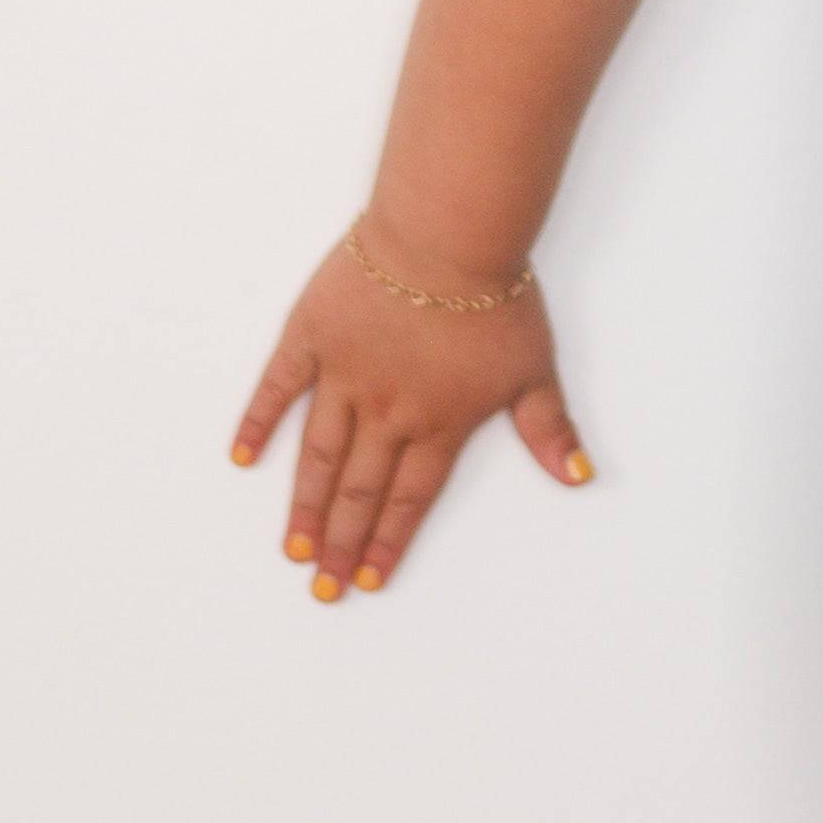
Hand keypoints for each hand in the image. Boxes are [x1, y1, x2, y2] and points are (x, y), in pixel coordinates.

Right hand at [228, 229, 592, 597]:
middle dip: (341, 543)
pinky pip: (277, 388)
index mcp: (439, 423)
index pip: (409, 499)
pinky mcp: (312, 336)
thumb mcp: (535, 368)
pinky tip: (244, 459)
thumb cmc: (496, 298)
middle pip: (360, 490)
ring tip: (293, 548)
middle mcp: (387, 411)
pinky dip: (258, 424)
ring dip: (306, 505)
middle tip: (322, 587)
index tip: (368, 580)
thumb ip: (548, 429)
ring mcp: (344, 375)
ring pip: (320, 455)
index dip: (388, 542)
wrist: (447, 236)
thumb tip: (579, 476)